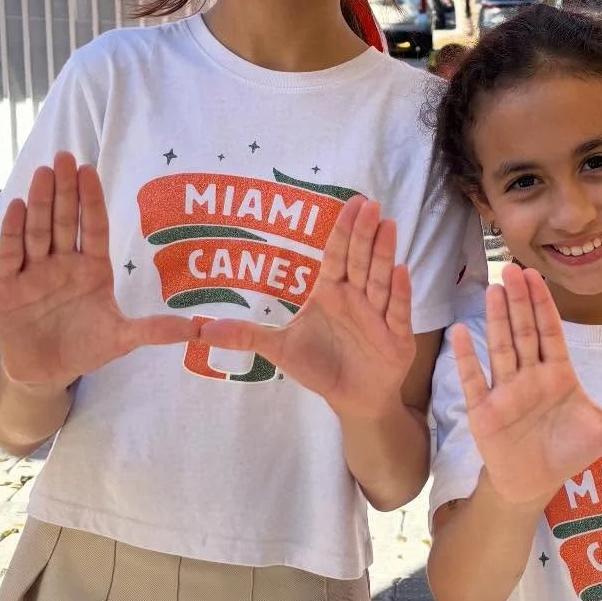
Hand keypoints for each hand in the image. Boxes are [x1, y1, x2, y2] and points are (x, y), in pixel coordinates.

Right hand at [0, 152, 197, 390]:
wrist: (44, 372)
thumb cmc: (85, 348)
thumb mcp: (122, 339)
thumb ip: (154, 330)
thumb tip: (197, 329)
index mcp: (92, 269)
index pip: (94, 228)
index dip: (91, 200)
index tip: (90, 170)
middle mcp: (63, 264)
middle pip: (64, 221)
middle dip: (65, 190)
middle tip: (64, 156)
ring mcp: (34, 272)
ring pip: (38, 231)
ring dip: (40, 202)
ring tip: (43, 173)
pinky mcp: (7, 286)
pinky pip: (11, 254)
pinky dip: (14, 231)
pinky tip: (18, 206)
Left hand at [199, 195, 414, 419]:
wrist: (352, 398)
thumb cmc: (319, 365)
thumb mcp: (279, 349)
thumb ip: (246, 336)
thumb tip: (200, 331)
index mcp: (331, 292)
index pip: (337, 256)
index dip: (343, 230)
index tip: (352, 202)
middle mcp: (357, 297)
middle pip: (360, 260)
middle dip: (364, 233)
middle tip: (371, 204)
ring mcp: (379, 315)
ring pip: (381, 279)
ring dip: (384, 253)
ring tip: (387, 226)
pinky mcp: (396, 337)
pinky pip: (398, 311)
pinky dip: (400, 293)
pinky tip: (401, 271)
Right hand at [451, 265, 601, 510]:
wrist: (533, 482)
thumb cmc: (567, 451)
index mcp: (558, 374)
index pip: (550, 332)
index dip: (544, 305)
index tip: (537, 276)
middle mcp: (529, 376)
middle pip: (524, 332)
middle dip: (519, 301)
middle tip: (513, 267)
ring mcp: (505, 391)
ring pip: (500, 348)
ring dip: (496, 319)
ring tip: (493, 289)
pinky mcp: (484, 411)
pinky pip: (474, 380)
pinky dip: (466, 359)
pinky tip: (460, 332)